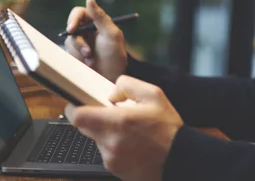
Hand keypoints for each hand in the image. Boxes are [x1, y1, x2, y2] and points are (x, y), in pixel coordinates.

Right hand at [64, 0, 127, 82]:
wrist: (113, 77)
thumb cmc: (115, 54)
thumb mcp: (111, 34)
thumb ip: (100, 16)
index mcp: (96, 22)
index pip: (79, 12)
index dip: (73, 18)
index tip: (72, 28)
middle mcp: (86, 30)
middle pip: (71, 26)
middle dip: (77, 39)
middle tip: (85, 50)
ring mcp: (80, 42)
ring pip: (69, 41)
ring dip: (80, 50)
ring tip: (92, 59)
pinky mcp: (75, 54)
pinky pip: (69, 52)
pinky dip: (78, 58)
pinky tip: (89, 64)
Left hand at [65, 76, 182, 180]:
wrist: (179, 159)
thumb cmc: (168, 129)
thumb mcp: (155, 95)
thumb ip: (129, 85)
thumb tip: (111, 93)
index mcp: (118, 121)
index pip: (78, 116)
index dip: (76, 108)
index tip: (83, 104)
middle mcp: (111, 142)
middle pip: (84, 128)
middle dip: (95, 119)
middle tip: (113, 116)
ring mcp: (111, 158)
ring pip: (97, 140)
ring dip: (107, 134)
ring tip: (130, 133)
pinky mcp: (114, 169)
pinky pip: (107, 153)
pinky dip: (115, 147)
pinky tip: (133, 145)